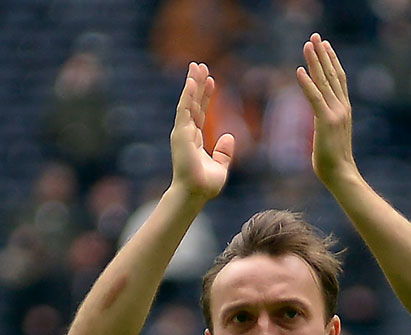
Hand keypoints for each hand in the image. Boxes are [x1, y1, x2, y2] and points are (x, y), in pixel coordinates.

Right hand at [170, 62, 235, 201]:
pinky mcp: (181, 134)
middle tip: (200, 65)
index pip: (200, 112)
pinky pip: (184, 110)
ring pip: (187, 102)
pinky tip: (191, 82)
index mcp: (194, 139)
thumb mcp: (220, 166)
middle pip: (192, 103)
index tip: (212, 80)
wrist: (194, 194)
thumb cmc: (204, 185)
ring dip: (191, 84)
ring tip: (195, 67)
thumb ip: (224, 152)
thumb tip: (229, 137)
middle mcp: (186, 133)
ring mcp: (182, 132)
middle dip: (196, 84)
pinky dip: (187, 96)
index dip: (205, 96)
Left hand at [297, 33, 357, 187]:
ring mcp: (335, 113)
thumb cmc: (334, 162)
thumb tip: (320, 120)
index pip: (338, 79)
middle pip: (332, 74)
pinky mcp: (325, 122)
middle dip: (323, 54)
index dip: (331, 61)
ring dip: (315, 61)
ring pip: (324, 81)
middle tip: (316, 36)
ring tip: (308, 44)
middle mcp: (342, 107)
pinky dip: (307, 83)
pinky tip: (299, 70)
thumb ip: (327, 123)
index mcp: (344, 110)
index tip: (325, 45)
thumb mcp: (330, 136)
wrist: (342, 175)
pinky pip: (314, 98)